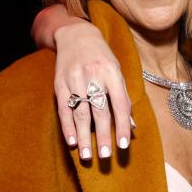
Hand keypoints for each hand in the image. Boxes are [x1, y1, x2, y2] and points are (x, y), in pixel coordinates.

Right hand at [52, 23, 131, 160]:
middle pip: (99, 111)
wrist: (76, 35)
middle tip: (105, 156)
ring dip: (84, 136)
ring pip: (80, 112)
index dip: (122, 125)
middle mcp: (93, 76)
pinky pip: (63, 108)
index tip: (124, 145)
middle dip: (102, 135)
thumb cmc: (102, 57)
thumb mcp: (118, 72)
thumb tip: (132, 126)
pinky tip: (71, 141)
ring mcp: (74, 80)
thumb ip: (124, 98)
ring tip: (87, 156)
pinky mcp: (59, 83)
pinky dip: (67, 126)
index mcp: (112, 73)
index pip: (120, 104)